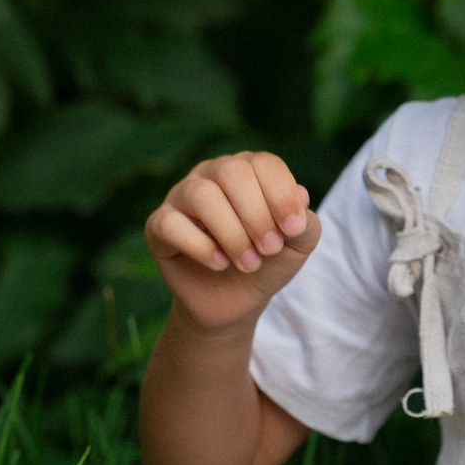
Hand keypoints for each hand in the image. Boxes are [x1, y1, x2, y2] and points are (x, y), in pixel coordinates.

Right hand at [144, 151, 320, 332]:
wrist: (235, 301)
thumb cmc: (267, 263)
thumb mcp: (297, 246)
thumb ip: (306, 223)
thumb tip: (302, 196)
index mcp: (247, 170)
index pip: (263, 163)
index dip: (281, 195)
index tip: (293, 231)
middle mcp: (211, 174)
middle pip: (231, 172)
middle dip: (256, 215)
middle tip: (269, 250)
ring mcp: (181, 196)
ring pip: (202, 196)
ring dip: (232, 234)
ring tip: (248, 264)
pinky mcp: (158, 225)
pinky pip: (171, 224)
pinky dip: (200, 246)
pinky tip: (219, 264)